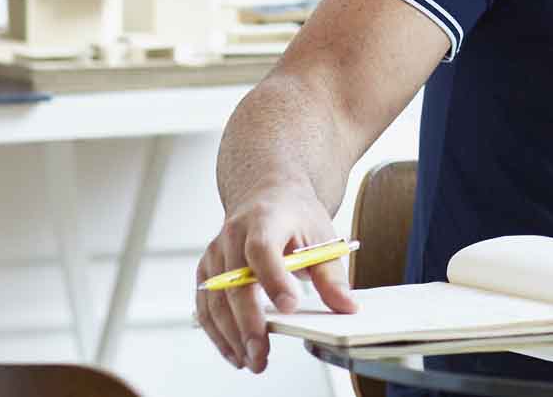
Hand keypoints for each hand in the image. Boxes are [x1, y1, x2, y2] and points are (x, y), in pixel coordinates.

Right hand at [194, 186, 356, 372]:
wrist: (267, 192)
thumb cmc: (294, 214)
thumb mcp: (322, 236)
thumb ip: (332, 275)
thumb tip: (346, 307)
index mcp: (265, 220)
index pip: (262, 249)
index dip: (273, 278)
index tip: (290, 306)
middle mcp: (233, 235)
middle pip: (234, 282)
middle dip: (248, 323)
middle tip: (261, 354)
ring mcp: (216, 253)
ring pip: (215, 299)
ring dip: (230, 335)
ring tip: (251, 360)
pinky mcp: (207, 270)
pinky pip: (205, 305)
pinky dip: (217, 332)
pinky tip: (234, 351)